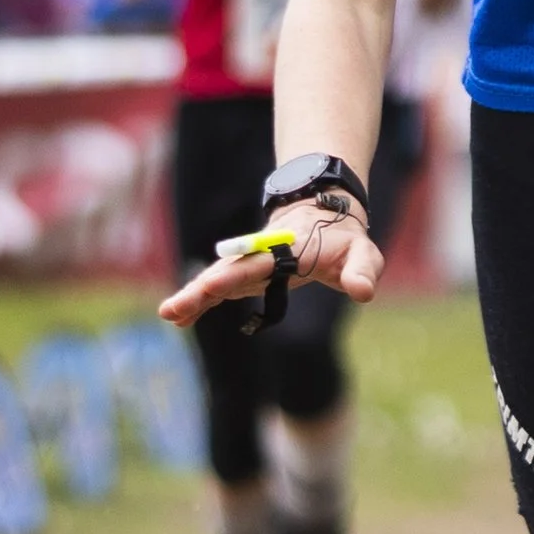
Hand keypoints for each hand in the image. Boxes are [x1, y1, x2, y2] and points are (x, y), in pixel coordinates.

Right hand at [159, 199, 383, 330]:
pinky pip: (220, 289)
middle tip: (173, 309)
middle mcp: (262, 255)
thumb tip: (362, 292)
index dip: (235, 275)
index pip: (259, 263)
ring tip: (169, 315)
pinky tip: (180, 318)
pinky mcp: (247, 275)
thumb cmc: (345, 240)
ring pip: (218, 280)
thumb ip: (363, 271)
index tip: (213, 285)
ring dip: (194, 297)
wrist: (325, 216)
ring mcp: (251, 265)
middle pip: (228, 272)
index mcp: (287, 248)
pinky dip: (201, 301)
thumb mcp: (363, 254)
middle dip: (202, 290)